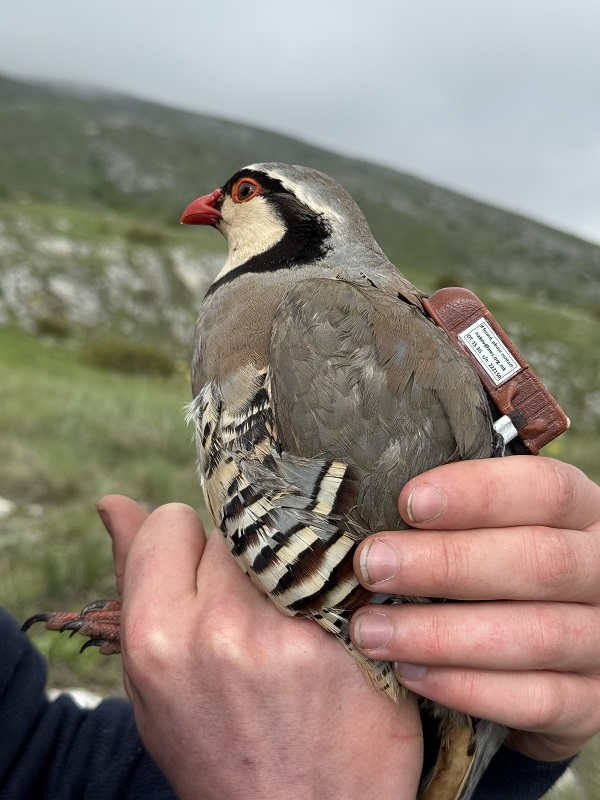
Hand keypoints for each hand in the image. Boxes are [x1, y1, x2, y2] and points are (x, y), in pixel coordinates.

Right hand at [98, 496, 422, 799]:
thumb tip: (112, 503)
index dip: (187, 549)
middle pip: (234, 530)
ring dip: (291, 569)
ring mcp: (292, 632)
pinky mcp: (355, 639)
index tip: (203, 580)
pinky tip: (339, 622)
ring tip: (296, 619)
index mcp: (158, 638)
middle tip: (255, 611)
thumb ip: (134, 584)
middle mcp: (222, 628)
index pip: (172, 522)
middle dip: (242, 561)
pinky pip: (340, 567)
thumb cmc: (219, 753)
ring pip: (287, 542)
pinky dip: (338, 583)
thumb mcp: (153, 683)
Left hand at [350, 456, 599, 762]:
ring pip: (536, 635)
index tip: (408, 503)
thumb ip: (454, 514)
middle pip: (538, 561)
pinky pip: (536, 700)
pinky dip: (465, 687)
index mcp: (582, 513)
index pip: (544, 489)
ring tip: (371, 629)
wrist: (551, 653)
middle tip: (371, 566)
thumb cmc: (501, 568)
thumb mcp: (493, 529)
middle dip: (446, 563)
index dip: (477, 493)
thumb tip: (368, 498)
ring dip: (441, 633)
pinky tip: (408, 672)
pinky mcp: (593, 701)